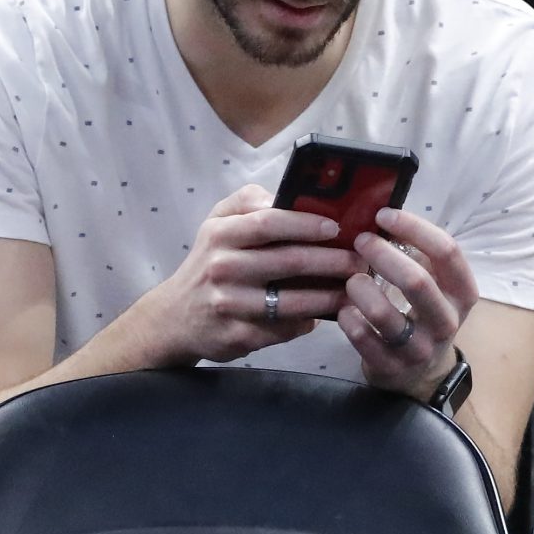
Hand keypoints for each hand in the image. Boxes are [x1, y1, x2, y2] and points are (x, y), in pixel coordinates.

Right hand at [148, 185, 357, 363]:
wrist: (174, 316)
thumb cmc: (208, 262)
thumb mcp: (217, 222)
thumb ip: (249, 202)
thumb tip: (289, 196)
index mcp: (220, 234)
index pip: (268, 222)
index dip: (305, 223)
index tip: (336, 227)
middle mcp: (222, 267)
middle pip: (287, 261)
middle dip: (330, 260)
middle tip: (358, 260)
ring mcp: (229, 304)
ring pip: (290, 301)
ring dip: (328, 296)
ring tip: (352, 290)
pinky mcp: (237, 336)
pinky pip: (282, 329)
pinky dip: (307, 322)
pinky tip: (324, 314)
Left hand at [339, 208, 479, 400]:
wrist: (422, 375)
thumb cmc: (424, 314)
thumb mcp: (435, 285)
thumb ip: (419, 253)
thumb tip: (384, 216)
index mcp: (462, 293)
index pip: (447, 251)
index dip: (414, 227)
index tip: (384, 215)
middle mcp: (446, 321)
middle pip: (416, 280)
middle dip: (382, 254)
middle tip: (361, 241)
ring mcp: (419, 349)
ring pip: (384, 313)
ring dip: (360, 288)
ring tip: (352, 279)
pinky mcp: (391, 367)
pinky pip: (363, 337)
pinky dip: (348, 317)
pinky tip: (345, 309)